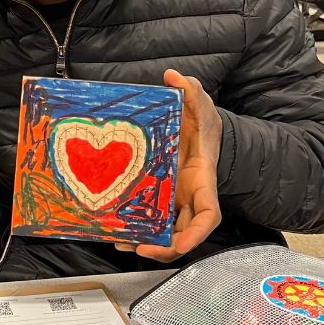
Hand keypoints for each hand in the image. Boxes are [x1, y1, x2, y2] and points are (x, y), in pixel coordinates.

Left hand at [115, 68, 221, 262]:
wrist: (197, 127)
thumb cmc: (202, 122)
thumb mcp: (199, 103)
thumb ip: (190, 90)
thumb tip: (173, 76)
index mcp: (203, 179)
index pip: (208, 216)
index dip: (196, 234)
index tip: (180, 244)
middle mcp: (190, 195)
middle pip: (184, 233)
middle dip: (164, 247)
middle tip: (139, 248)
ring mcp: (175, 198)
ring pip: (165, 231)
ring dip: (146, 242)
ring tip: (120, 243)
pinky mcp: (160, 196)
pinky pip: (150, 218)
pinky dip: (136, 228)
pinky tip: (114, 231)